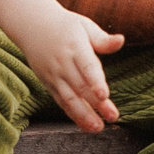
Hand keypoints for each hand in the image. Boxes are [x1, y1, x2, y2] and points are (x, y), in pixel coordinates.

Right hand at [21, 2, 123, 130]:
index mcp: (75, 47)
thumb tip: (121, 41)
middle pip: (80, 86)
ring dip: (84, 115)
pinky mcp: (48, 84)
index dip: (95, 82)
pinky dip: (73, 115)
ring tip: (98, 128)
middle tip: (113, 117)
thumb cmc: (66, 26)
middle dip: (96, 104)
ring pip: (69, 98)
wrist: (32, 25)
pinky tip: (86, 126)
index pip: (87, 67)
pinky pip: (61, 102)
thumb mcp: (84, 26)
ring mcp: (54, 75)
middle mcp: (63, 63)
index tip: (104, 95)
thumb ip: (102, 39)